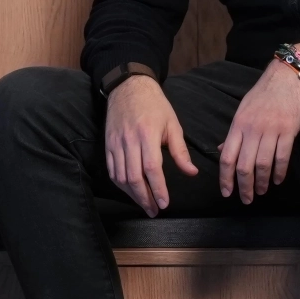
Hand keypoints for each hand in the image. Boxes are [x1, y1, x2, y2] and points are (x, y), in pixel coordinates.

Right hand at [104, 75, 197, 216]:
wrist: (129, 87)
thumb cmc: (155, 105)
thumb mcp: (173, 125)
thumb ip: (180, 152)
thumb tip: (191, 173)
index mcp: (148, 135)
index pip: (152, 169)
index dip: (158, 189)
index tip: (164, 203)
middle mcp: (130, 140)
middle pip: (134, 177)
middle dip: (144, 198)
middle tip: (154, 211)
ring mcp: (116, 143)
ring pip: (120, 177)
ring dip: (132, 194)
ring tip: (144, 204)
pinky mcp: (108, 144)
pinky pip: (112, 169)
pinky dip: (120, 184)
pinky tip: (130, 191)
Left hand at [219, 42, 299, 202]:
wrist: (290, 75)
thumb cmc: (266, 93)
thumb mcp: (244, 109)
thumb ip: (234, 132)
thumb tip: (221, 149)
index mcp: (238, 124)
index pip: (227, 156)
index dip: (225, 178)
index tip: (226, 192)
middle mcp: (252, 129)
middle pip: (244, 165)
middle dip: (244, 186)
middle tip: (246, 199)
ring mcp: (271, 129)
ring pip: (263, 164)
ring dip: (262, 182)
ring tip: (262, 192)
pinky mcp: (289, 130)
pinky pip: (282, 156)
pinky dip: (279, 172)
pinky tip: (277, 180)